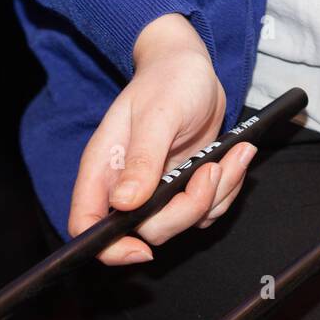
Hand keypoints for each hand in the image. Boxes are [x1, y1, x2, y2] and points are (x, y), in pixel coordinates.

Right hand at [69, 13, 257, 264]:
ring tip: (228, 157)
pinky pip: (205, 211)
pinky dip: (225, 191)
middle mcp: (126, 187)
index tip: (142, 249)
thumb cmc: (169, 81)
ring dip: (214, 197)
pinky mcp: (182, 189)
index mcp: (104, 169)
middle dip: (186, 210)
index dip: (108, 247)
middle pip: (146, 232)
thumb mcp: (158, 115)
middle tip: (209, 171)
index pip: (86, 224)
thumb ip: (143, 159)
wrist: (195, 70)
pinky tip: (233, 158)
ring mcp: (155, 191)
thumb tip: (126, 202)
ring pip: (181, 224)